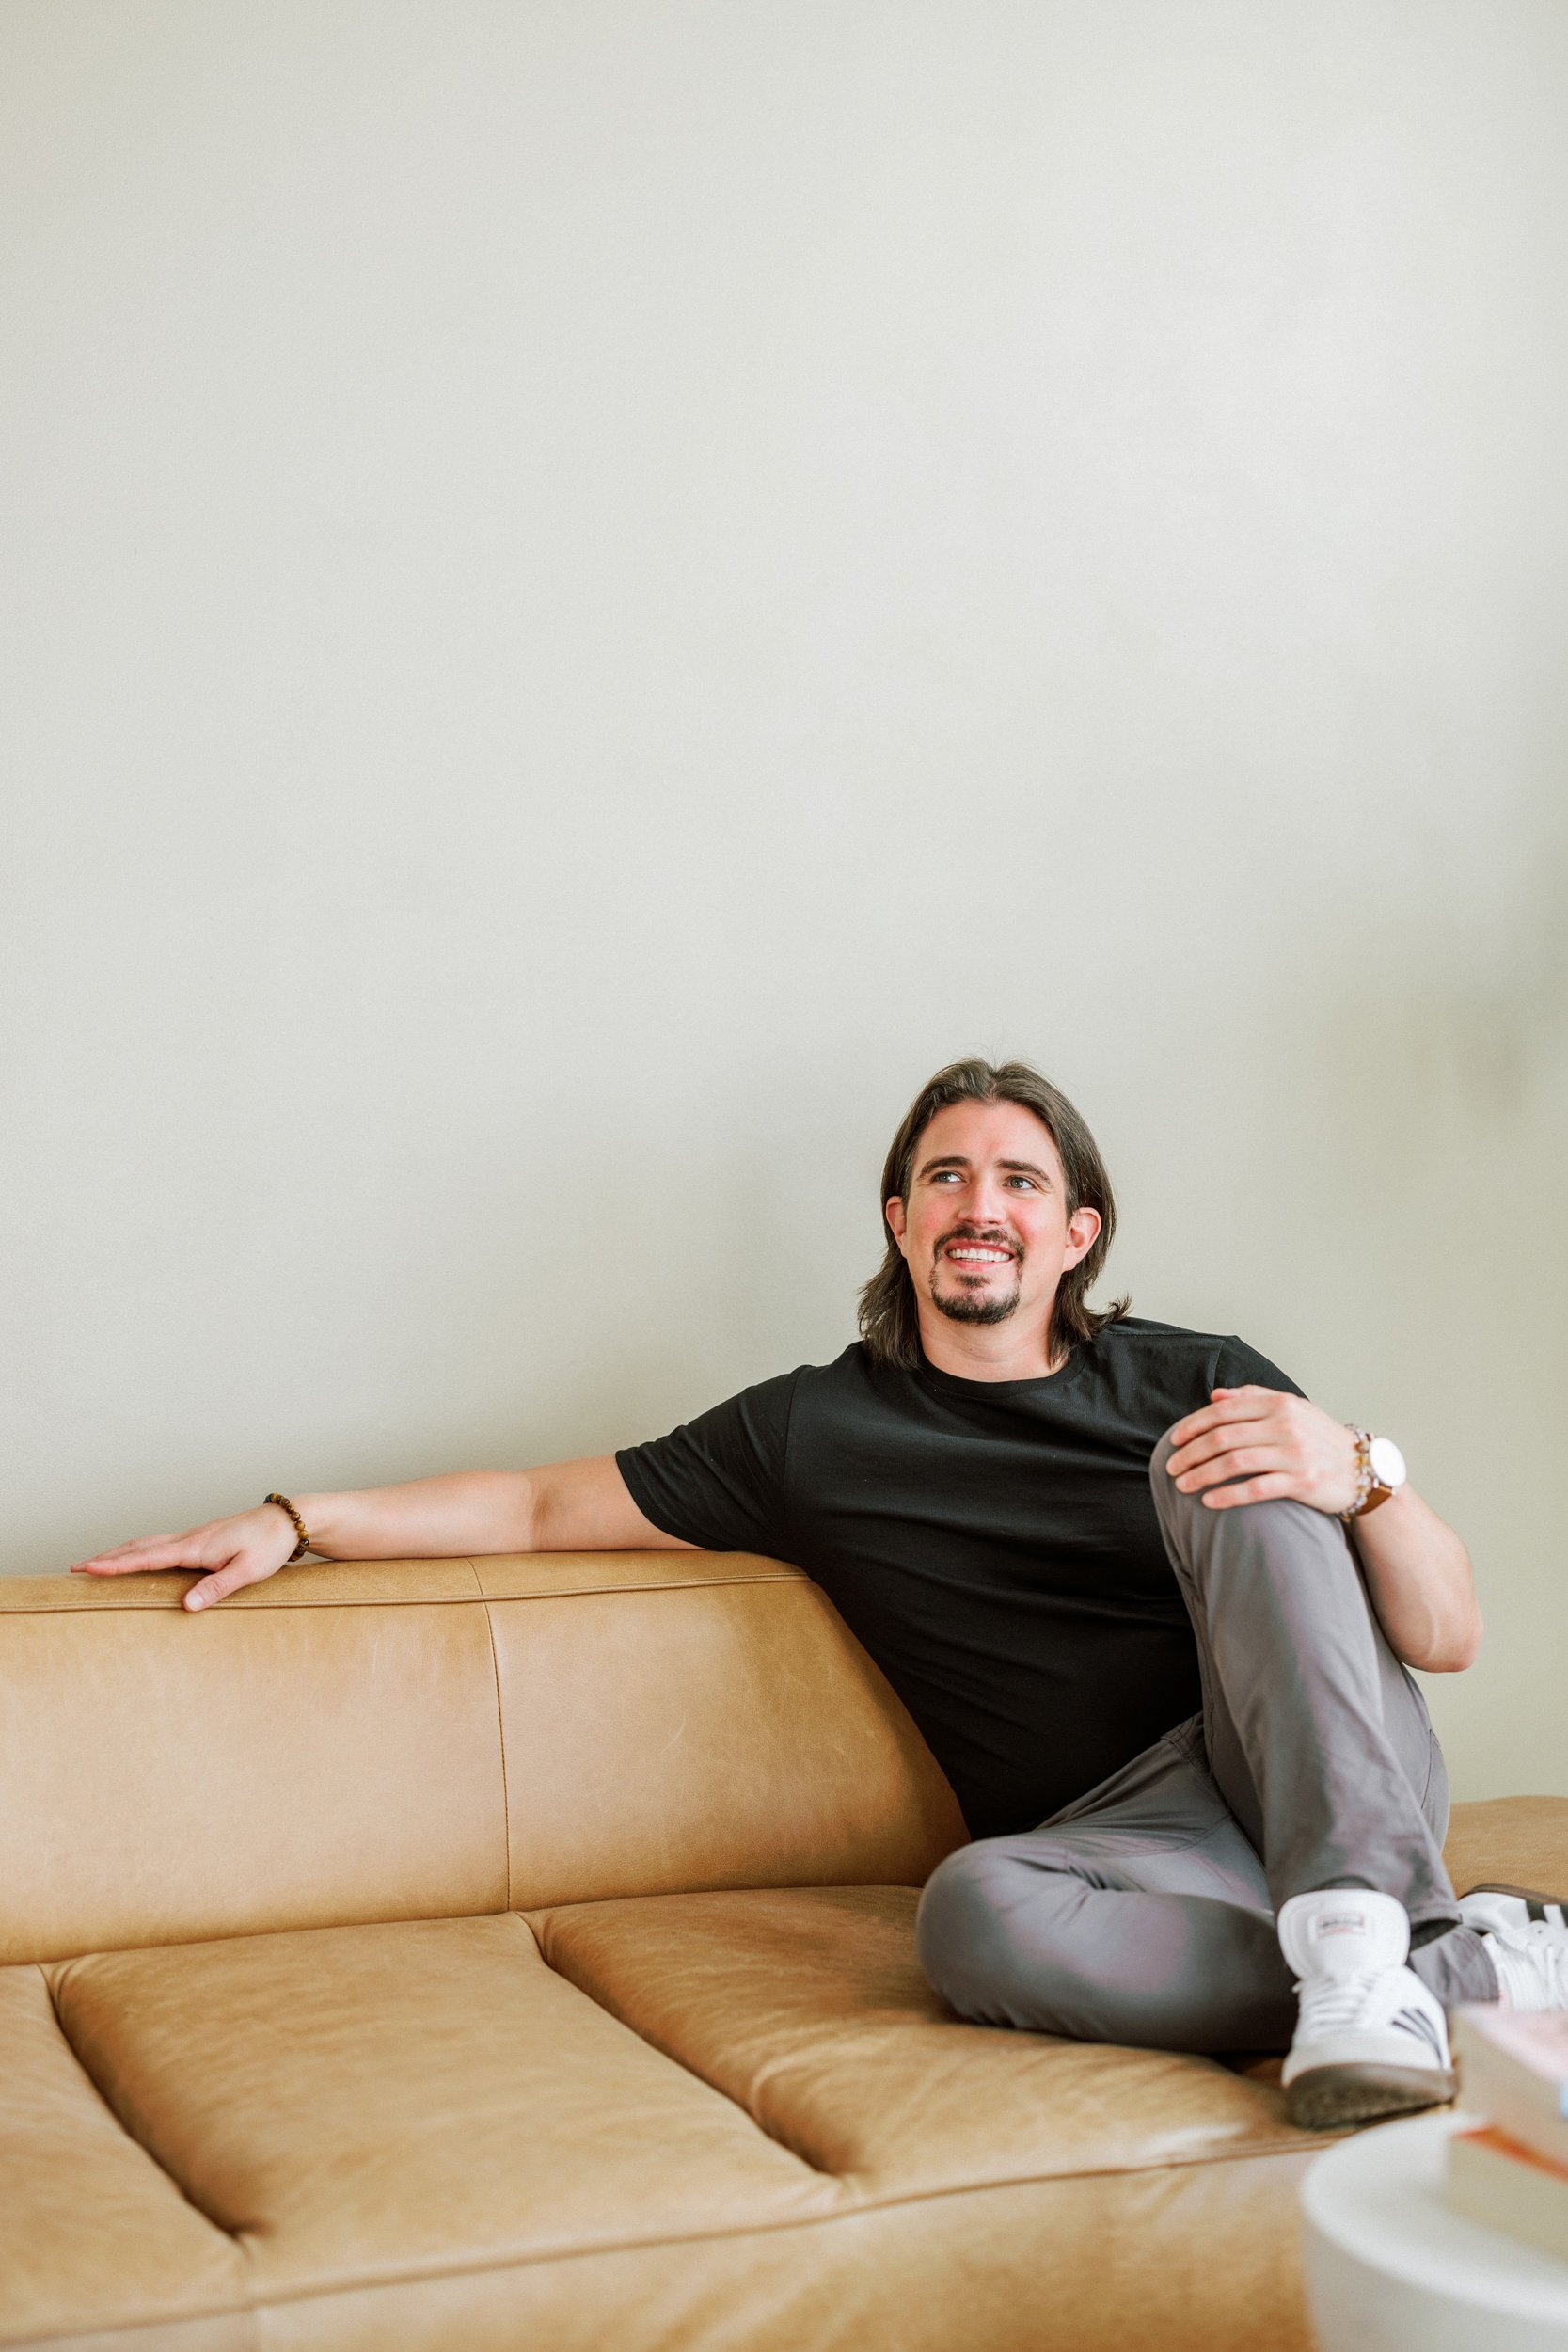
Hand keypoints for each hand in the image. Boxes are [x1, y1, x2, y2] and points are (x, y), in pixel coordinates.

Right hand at [69, 1504, 301, 1610]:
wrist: (289, 1520)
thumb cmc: (270, 1545)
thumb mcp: (247, 1571)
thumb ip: (216, 1588)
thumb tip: (186, 1607)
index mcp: (195, 1547)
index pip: (146, 1557)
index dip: (115, 1565)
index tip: (86, 1569)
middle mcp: (189, 1539)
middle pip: (138, 1547)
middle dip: (106, 1558)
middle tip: (75, 1568)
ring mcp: (194, 1536)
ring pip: (148, 1542)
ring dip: (120, 1552)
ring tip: (97, 1562)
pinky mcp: (202, 1538)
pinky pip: (161, 1543)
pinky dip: (139, 1549)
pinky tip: (138, 1555)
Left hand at [1164, 1387, 1359, 1514]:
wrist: (1364, 1469)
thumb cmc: (1320, 1439)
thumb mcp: (1293, 1409)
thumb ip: (1253, 1398)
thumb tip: (1215, 1395)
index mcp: (1279, 1403)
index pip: (1224, 1412)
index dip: (1193, 1426)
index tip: (1174, 1441)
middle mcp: (1286, 1425)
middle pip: (1223, 1437)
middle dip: (1191, 1453)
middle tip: (1171, 1467)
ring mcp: (1294, 1453)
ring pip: (1234, 1462)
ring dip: (1202, 1475)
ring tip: (1182, 1486)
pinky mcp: (1302, 1481)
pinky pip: (1255, 1489)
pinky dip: (1228, 1495)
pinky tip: (1209, 1501)